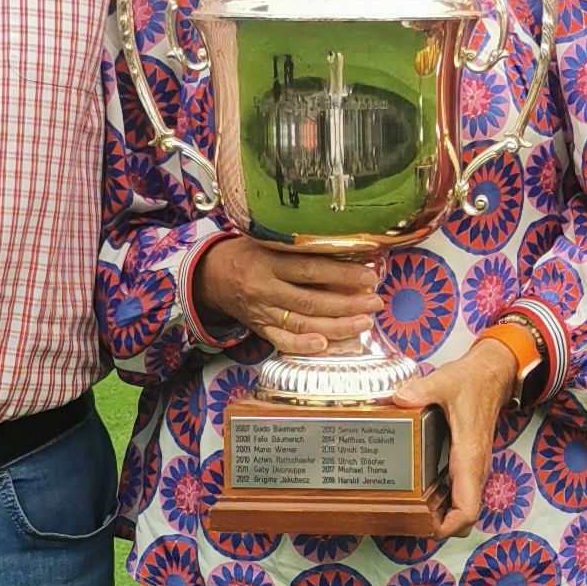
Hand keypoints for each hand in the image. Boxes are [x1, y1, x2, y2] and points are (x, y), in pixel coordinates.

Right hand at [195, 234, 381, 355]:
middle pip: (311, 300)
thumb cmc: (248, 253)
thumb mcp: (268, 239)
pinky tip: (326, 345)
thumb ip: (299, 247)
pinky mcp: (260, 329)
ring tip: (364, 323)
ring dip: (337, 326)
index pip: (310, 269)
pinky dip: (304, 346)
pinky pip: (282, 342)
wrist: (211, 276)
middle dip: (348, 304)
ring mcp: (262, 312)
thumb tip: (345, 251)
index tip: (369, 277)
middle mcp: (265, 289)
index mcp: (268, 261)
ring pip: (303, 324)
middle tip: (375, 303)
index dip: (342, 275)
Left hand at [394, 336, 521, 534]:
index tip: (426, 528)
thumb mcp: (445, 381)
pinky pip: (462, 493)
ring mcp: (475, 467)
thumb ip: (422, 390)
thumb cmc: (472, 381)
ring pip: (465, 506)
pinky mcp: (470, 462)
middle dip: (442, 527)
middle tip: (411, 522)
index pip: (468, 509)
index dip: (449, 527)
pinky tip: (422, 495)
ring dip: (444, 516)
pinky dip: (446, 503)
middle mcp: (476, 467)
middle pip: (466, 516)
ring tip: (413, 513)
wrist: (494, 373)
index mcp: (470, 456)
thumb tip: (400, 398)